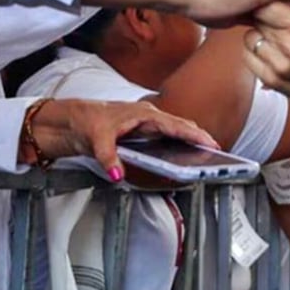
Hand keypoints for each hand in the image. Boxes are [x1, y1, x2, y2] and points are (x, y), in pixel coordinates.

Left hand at [31, 99, 218, 180]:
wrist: (72, 121)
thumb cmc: (86, 121)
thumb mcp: (96, 141)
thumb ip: (108, 158)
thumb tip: (118, 174)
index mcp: (144, 115)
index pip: (176, 125)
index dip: (195, 135)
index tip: (210, 143)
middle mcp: (149, 118)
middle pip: (182, 127)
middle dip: (200, 138)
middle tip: (217, 153)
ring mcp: (147, 126)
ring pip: (176, 132)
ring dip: (191, 142)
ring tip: (206, 156)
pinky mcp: (143, 134)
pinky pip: (168, 138)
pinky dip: (180, 145)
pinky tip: (184, 157)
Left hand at [242, 1, 289, 107]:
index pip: (269, 4)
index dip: (264, 1)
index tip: (266, 2)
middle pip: (258, 20)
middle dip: (261, 17)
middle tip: (270, 21)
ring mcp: (281, 64)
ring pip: (250, 37)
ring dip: (257, 35)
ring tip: (273, 38)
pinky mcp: (271, 78)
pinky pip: (248, 56)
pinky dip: (254, 52)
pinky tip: (269, 52)